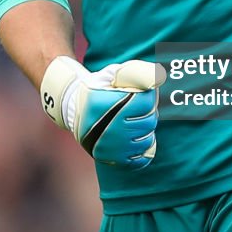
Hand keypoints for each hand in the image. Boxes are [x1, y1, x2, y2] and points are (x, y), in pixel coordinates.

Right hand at [40, 56, 165, 168]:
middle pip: (149, 121)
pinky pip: (140, 158)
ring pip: (147, 140)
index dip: (148, 95)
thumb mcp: (113, 74)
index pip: (147, 102)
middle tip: (134, 107)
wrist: (74, 110)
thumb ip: (136, 72)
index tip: (138, 94)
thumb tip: (157, 78)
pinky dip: (143, 149)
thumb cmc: (98, 89)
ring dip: (144, 130)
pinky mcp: (113, 159)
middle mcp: (110, 128)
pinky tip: (135, 138)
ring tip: (132, 121)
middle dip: (147, 112)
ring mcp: (112, 146)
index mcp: (108, 103)